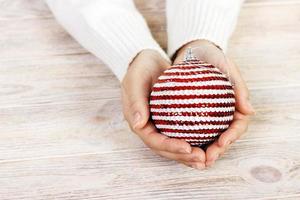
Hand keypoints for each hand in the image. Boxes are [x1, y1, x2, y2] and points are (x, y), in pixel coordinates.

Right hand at [122, 49, 205, 168]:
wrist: (147, 62)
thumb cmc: (140, 69)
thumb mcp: (135, 80)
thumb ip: (136, 102)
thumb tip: (139, 125)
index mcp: (139, 122)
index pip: (154, 140)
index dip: (170, 147)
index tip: (187, 148)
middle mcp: (149, 127)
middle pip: (165, 148)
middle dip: (183, 156)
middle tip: (202, 158)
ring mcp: (159, 125)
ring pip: (174, 145)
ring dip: (190, 155)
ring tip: (207, 159)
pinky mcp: (170, 121)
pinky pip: (182, 134)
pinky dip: (194, 141)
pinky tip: (209, 144)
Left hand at [174, 40, 254, 166]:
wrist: (191, 51)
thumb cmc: (211, 56)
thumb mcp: (226, 65)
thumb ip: (239, 87)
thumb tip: (250, 112)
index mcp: (234, 105)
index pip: (238, 125)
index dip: (232, 137)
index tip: (222, 142)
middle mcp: (222, 113)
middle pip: (223, 137)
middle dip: (217, 150)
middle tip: (207, 158)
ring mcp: (207, 116)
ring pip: (208, 138)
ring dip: (203, 151)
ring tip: (194, 159)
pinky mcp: (192, 115)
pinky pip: (191, 130)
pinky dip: (188, 140)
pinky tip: (179, 147)